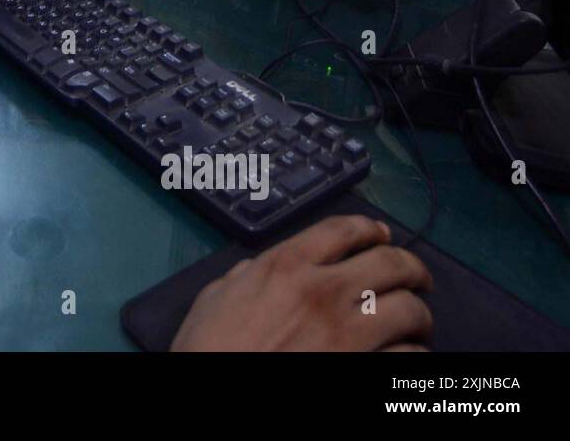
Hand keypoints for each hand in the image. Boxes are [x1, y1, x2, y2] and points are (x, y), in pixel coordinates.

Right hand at [171, 215, 433, 351]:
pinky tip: (403, 355)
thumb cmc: (206, 349)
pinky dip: (411, 354)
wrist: (213, 394)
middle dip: (411, 268)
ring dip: (417, 315)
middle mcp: (324, 290)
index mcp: (285, 266)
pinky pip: (410, 357)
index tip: (381, 235)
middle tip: (416, 278)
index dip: (370, 229)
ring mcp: (348, 334)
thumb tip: (261, 269)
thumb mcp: (215, 298)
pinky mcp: (363, 369)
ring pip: (410, 309)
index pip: (343, 229)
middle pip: (391, 262)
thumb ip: (246, 276)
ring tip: (414, 323)